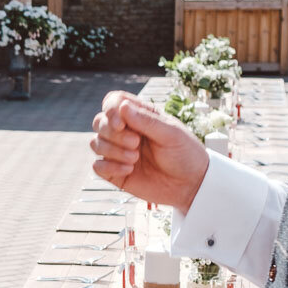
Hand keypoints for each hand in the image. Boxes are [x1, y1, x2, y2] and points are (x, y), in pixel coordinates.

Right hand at [91, 92, 208, 212]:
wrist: (191, 186)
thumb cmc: (185, 155)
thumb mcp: (171, 134)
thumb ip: (146, 120)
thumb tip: (121, 106)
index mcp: (139, 116)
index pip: (113, 102)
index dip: (110, 109)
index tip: (121, 123)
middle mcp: (125, 132)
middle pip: (99, 122)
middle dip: (112, 133)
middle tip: (136, 143)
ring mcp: (118, 152)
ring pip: (95, 143)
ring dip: (113, 151)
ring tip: (135, 159)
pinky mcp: (114, 172)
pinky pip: (97, 166)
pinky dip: (109, 167)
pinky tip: (129, 170)